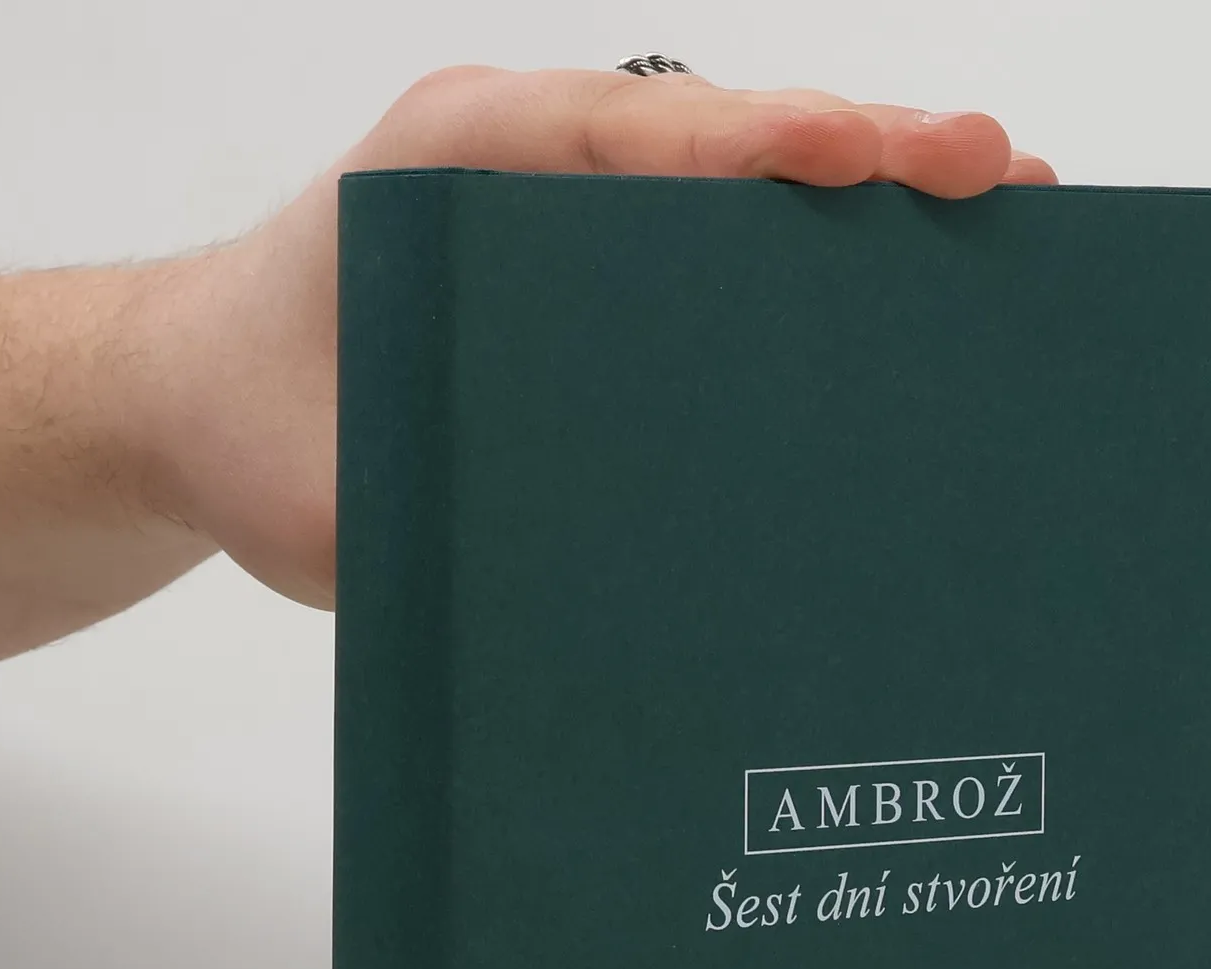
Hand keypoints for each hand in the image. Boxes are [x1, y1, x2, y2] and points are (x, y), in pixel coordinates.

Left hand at [130, 66, 1056, 610]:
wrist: (201, 408)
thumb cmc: (251, 427)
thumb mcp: (322, 493)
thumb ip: (429, 523)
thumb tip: (589, 589)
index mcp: (461, 175)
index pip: (631, 137)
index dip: (754, 144)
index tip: (861, 158)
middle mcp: (537, 175)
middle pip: (725, 141)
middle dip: (868, 152)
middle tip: (999, 173)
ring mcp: (580, 223)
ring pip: (746, 188)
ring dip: (875, 202)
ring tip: (1008, 216)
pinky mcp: (602, 286)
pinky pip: (725, 250)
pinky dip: (825, 264)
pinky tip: (916, 301)